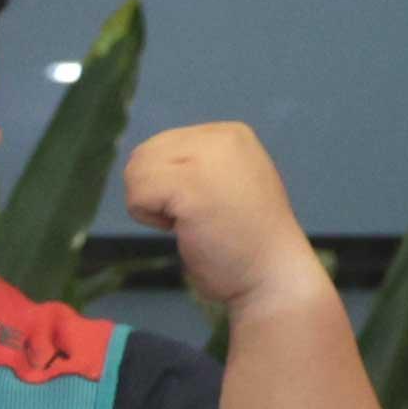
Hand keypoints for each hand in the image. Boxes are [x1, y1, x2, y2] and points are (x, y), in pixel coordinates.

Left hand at [120, 121, 311, 313]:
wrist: (271, 274)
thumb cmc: (243, 239)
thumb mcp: (223, 183)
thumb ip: (192, 164)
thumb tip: (139, 163)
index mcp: (229, 134)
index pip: (160, 145)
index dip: (166, 183)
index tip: (203, 204)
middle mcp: (221, 137)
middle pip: (143, 155)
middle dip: (154, 193)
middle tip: (195, 217)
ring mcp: (207, 158)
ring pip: (136, 172)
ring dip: (151, 206)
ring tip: (192, 221)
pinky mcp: (190, 186)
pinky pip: (138, 195)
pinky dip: (149, 218)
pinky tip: (185, 228)